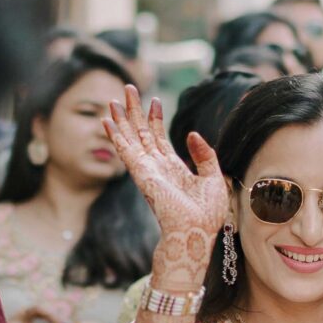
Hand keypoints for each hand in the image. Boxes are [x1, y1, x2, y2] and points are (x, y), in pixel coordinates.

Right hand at [100, 84, 227, 282]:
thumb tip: (191, 133)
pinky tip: (108, 122)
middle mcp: (156, 167)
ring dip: (121, 119)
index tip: (155, 100)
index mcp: (172, 168)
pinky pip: (126, 151)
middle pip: (141, 133)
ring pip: (130, 138)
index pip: (159, 138)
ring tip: (113, 99)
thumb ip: (204, 154)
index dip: (155, 118)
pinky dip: (116, 135)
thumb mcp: (213, 178)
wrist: (196, 234)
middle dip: (134, 111)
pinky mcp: (142, 175)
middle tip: (128, 88)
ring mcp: (147, 171)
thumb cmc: (206, 215)